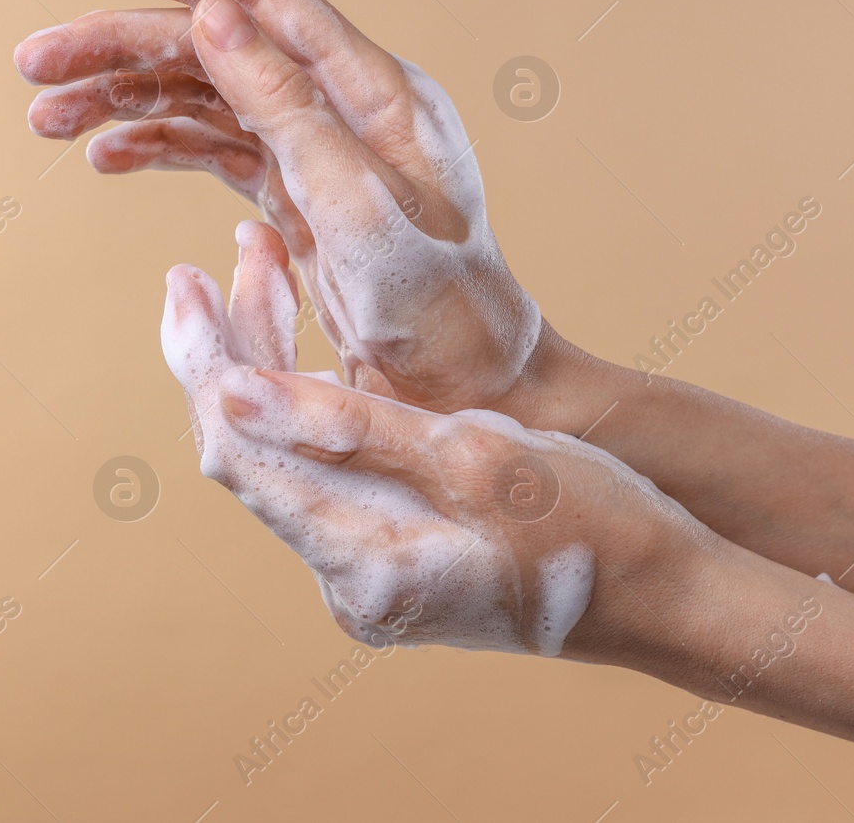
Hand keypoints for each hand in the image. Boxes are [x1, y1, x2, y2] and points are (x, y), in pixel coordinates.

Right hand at [17, 0, 567, 421]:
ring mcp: (318, 145)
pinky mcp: (298, 191)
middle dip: (118, 43)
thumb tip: (212, 13)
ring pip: (204, 94)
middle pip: (214, 41)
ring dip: (123, 98)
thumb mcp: (362, 215)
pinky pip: (214, 149)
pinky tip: (105, 157)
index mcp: (373, 90)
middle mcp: (343, 103)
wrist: (474, 389)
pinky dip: (156, 146)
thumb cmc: (440, 312)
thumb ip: (290, 112)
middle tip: (31, 63)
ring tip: (44, 116)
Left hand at [161, 219, 706, 656]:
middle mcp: (351, 585)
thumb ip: (349, 427)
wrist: (671, 595)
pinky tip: (312, 346)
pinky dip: (313, 405)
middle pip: (251, 454)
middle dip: (230, 350)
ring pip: (285, 459)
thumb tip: (232, 389)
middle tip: (216, 258)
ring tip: (264, 270)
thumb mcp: (476, 457)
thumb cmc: (596, 522)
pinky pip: (326, 475)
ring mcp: (370, 578)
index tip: (182, 281)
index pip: (240, 451)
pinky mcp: (394, 560)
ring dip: (269, 368)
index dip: (203, 359)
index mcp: (366, 565)